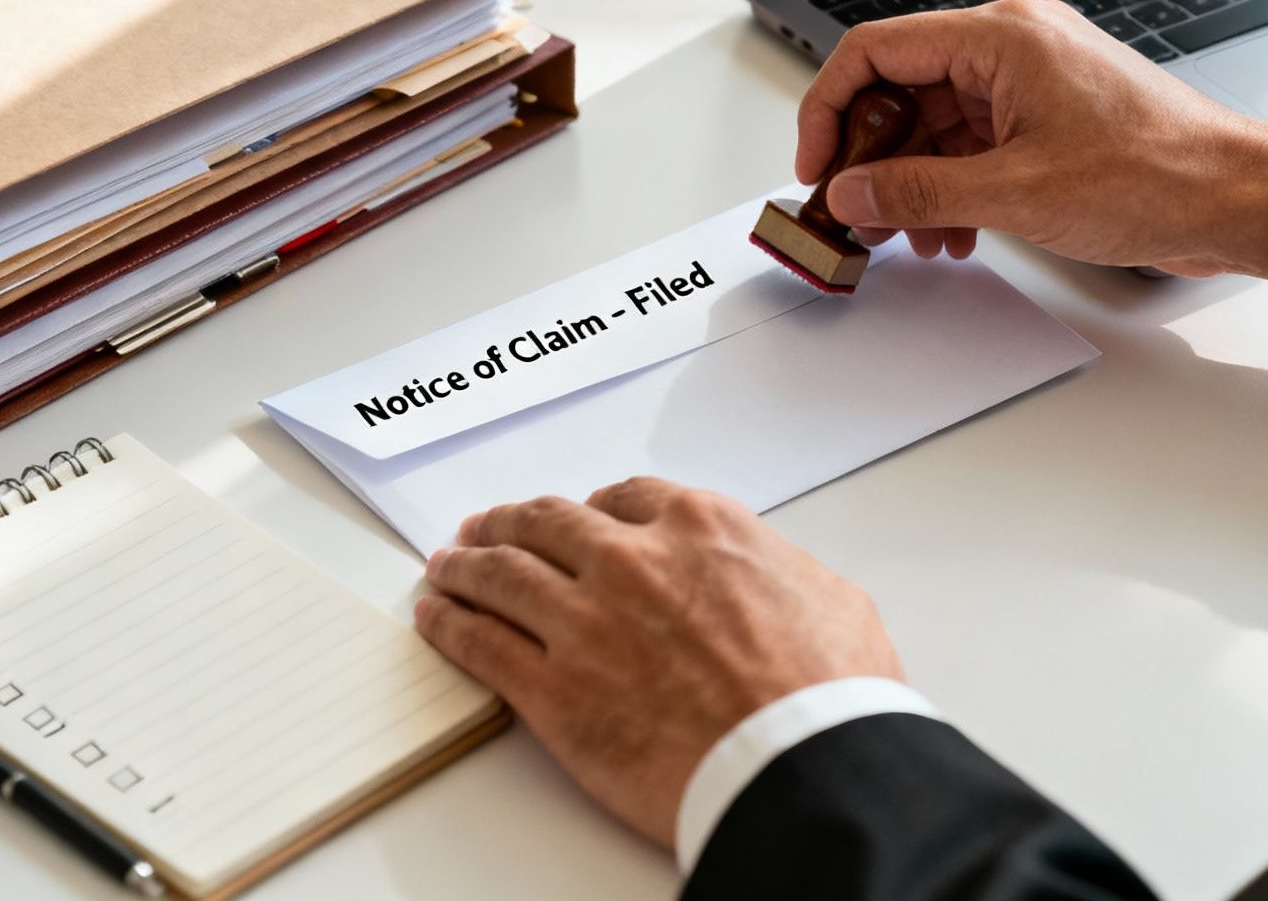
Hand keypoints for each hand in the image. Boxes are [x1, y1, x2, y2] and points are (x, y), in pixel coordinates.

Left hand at [414, 478, 900, 846]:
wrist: (803, 768)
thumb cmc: (829, 698)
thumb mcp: (831, 599)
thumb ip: (778, 571)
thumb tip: (769, 578)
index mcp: (701, 529)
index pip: (625, 500)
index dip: (592, 511)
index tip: (578, 521)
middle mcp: (633, 562)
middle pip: (547, 526)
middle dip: (511, 524)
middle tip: (488, 529)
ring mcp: (585, 624)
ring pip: (501, 575)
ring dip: (465, 566)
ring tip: (447, 566)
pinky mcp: (555, 692)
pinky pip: (481, 645)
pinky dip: (450, 625)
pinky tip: (437, 618)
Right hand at [798, 0, 1267, 277]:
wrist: (1235, 198)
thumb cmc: (1155, 174)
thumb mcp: (1015, 193)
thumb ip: (919, 192)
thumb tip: (852, 193)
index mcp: (1000, 37)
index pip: (876, 51)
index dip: (830, 108)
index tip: (817, 166)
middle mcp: (1013, 47)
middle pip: (902, 89)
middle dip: (873, 157)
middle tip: (855, 214)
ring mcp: (1033, 83)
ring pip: (937, 124)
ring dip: (915, 182)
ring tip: (910, 238)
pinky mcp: (1050, 119)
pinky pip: (975, 144)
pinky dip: (954, 186)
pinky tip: (955, 233)